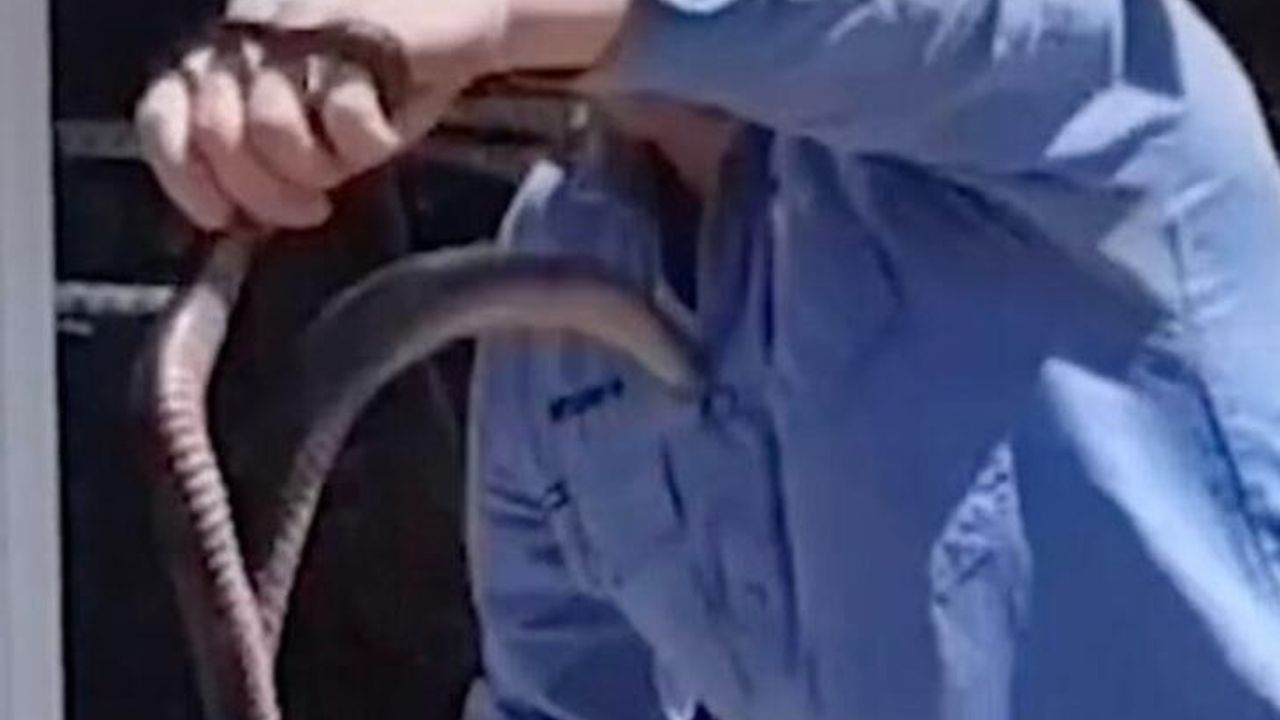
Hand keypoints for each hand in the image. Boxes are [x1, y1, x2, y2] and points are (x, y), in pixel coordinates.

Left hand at [134, 0, 510, 230]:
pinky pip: (343, 115)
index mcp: (230, 51)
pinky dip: (368, 140)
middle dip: (263, 192)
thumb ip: (264, 146)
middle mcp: (255, 35)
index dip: (185, 178)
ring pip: (271, 129)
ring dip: (315, 169)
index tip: (225, 219)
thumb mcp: (312, 113)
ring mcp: (304, 31)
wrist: (462, 9)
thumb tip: (239, 215)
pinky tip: (387, 128)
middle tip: (309, 207)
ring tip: (347, 170)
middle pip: (218, 133)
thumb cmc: (386, 71)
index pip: (165, 114)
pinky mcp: (360, 35)